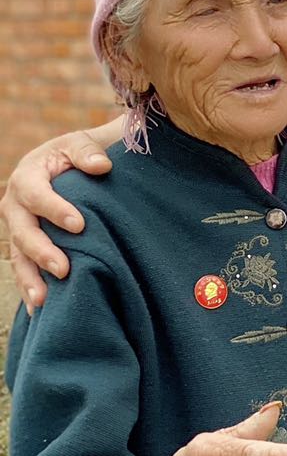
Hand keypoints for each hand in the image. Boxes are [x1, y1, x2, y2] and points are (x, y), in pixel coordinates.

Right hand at [1, 121, 122, 312]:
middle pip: (23, 232)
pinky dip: (30, 288)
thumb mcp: (79, 144)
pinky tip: (40, 311)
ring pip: (18, 257)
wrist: (66, 165)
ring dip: (30, 279)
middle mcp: (15, 205)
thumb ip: (87, 152)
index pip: (37, 195)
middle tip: (63, 269)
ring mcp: (17, 229)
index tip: (80, 225)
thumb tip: (102, 166)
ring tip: (44, 300)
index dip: (55, 210)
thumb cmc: (75, 155)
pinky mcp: (24, 246)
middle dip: (42, 252)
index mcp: (27, 177)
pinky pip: (23, 269)